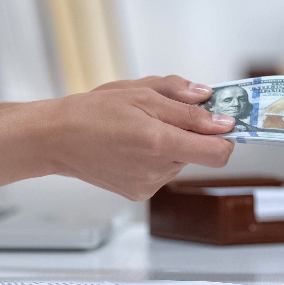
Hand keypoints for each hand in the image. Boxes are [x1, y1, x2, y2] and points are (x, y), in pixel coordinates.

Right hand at [0, 80, 233, 211]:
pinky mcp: (138, 193)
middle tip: (163, 113)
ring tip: (139, 128)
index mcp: (160, 143)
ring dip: (171, 143)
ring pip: (180, 160)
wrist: (55, 139)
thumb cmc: (93, 111)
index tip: (228, 121)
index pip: (219, 153)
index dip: (227, 136)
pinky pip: (162, 171)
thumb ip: (183, 101)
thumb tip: (216, 105)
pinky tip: (130, 146)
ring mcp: (148, 185)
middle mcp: (157, 170)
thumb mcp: (141, 92)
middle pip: (199, 153)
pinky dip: (155, 157)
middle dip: (190, 132)